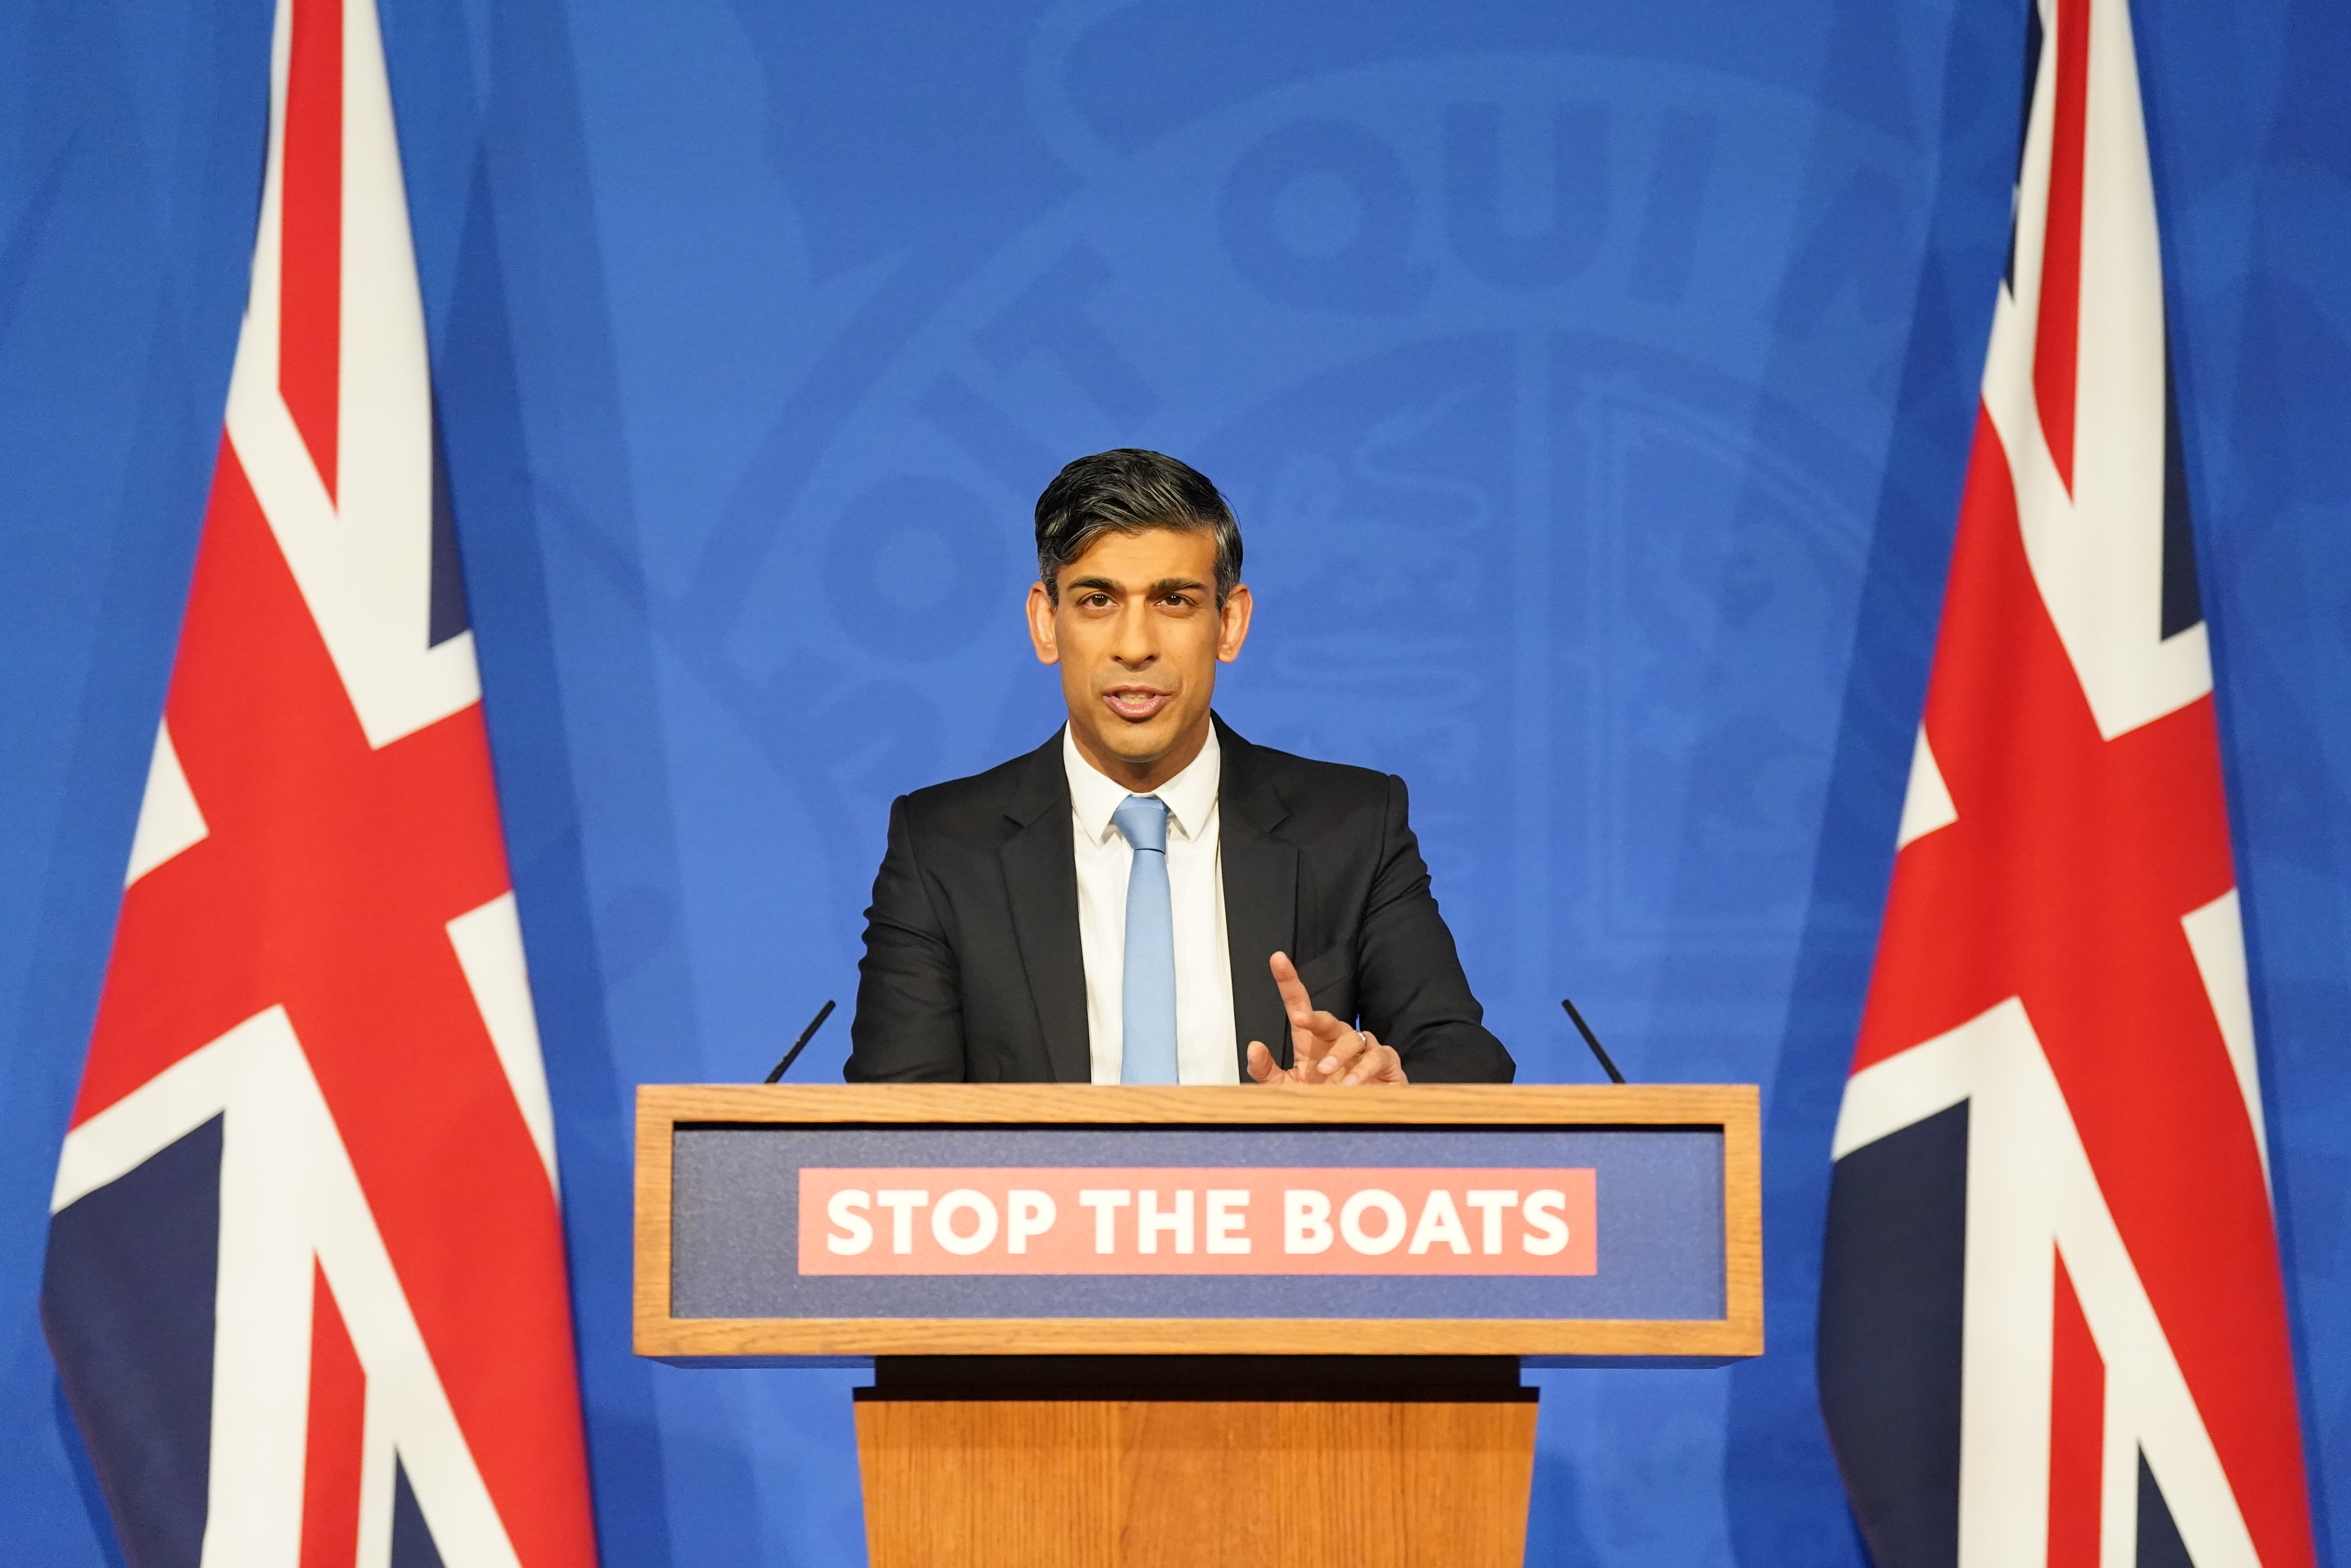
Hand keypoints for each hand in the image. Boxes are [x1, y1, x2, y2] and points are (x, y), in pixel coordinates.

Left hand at [1244, 951, 1408, 1086]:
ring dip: (1338, 1053)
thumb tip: (1254, 1046)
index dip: (1289, 982)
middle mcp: (1337, 1041)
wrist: (1358, 1123)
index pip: (1299, 1005)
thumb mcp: (1288, 1089)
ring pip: (1353, 1036)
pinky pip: (1377, 1058)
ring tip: (1325, 1072)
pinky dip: (1364, 1070)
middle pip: (1327, 1018)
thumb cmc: (1324, 1101)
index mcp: (1312, 1043)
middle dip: (1314, 1016)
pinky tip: (1351, 1085)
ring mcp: (1363, 1051)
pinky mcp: (1386, 1064)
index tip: (1277, 959)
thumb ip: (1267, 1071)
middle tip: (1300, 1019)